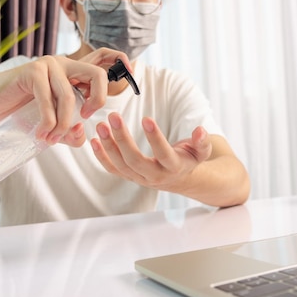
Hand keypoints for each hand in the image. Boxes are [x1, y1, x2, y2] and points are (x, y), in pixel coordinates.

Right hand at [0, 51, 128, 145]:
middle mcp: (64, 64)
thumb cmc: (20, 113)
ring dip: (63, 124)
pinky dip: (48, 121)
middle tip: (83, 119)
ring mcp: (48, 65)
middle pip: (97, 75)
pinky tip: (41, 133)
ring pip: (70, 96)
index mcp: (72, 72)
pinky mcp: (32, 71)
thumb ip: (70, 130)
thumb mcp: (52, 124)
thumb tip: (83, 133)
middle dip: (97, 101)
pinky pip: (49, 99)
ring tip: (50, 138)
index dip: (120, 63)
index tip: (126, 79)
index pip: (103, 60)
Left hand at [90, 113, 212, 191]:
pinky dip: (101, 156)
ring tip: (101, 125)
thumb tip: (201, 130)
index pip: (163, 153)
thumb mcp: (200, 152)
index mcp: (173, 167)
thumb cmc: (188, 159)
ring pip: (121, 165)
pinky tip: (93, 140)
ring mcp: (140, 179)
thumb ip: (202, 142)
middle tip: (113, 116)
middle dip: (122, 138)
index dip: (155, 137)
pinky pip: (113, 169)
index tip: (146, 118)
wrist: (180, 179)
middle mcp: (155, 176)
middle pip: (135, 160)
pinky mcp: (130, 177)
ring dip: (108, 145)